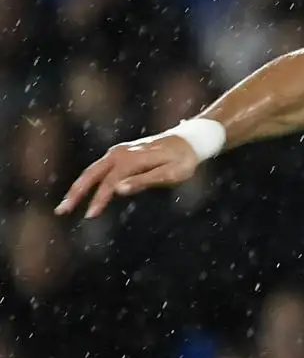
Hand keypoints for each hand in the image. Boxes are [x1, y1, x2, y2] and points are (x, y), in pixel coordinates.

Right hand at [56, 132, 199, 218]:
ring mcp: (117, 152)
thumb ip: (144, 181)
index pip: (109, 182)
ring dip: (77, 188)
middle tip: (61, 211)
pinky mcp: (118, 155)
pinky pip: (98, 169)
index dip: (99, 199)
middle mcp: (120, 153)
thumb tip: (119, 190)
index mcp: (132, 159)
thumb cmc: (183, 161)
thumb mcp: (171, 173)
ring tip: (65, 206)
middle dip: (75, 193)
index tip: (90, 215)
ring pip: (91, 171)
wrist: (188, 141)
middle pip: (91, 174)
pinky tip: (81, 194)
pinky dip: (87, 181)